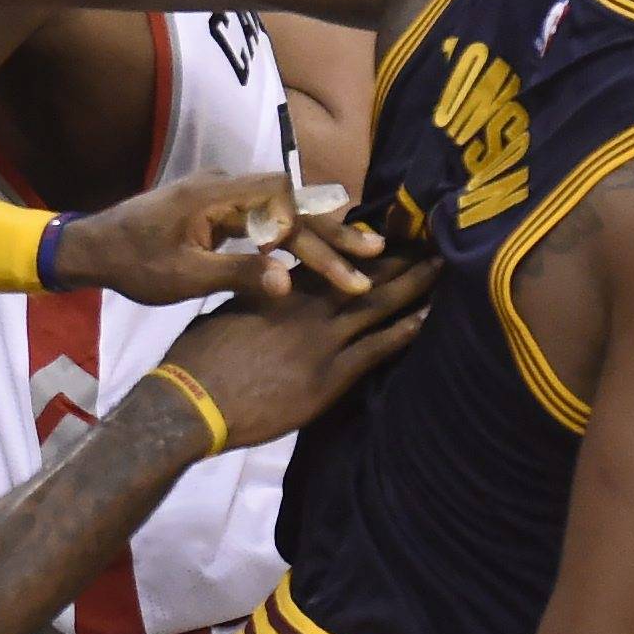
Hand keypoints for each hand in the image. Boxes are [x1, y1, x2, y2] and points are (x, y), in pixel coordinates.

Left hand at [56, 173, 384, 304]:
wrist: (93, 248)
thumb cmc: (133, 264)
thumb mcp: (184, 277)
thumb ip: (237, 274)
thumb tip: (287, 281)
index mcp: (215, 194)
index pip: (285, 203)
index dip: (323, 230)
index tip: (352, 261)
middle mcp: (223, 184)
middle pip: (291, 201)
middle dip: (332, 231)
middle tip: (375, 255)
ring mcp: (221, 194)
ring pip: (281, 207)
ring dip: (316, 232)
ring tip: (359, 254)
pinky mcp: (217, 208)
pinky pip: (265, 215)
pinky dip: (293, 233)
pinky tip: (316, 253)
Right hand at [162, 253, 436, 449]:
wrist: (193, 401)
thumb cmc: (197, 358)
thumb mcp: (225, 309)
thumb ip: (256, 292)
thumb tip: (271, 282)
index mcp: (279, 288)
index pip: (328, 257)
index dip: (359, 243)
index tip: (385, 231)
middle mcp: (307, 307)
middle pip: (362, 276)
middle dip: (398, 257)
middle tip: (430, 238)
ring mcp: (322, 341)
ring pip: (378, 306)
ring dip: (413, 285)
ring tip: (441, 267)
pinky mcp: (330, 376)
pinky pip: (377, 348)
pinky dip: (405, 330)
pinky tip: (429, 316)